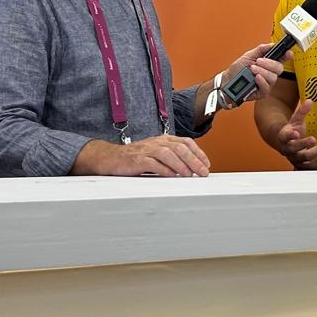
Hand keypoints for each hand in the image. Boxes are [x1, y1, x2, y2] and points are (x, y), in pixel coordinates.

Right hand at [75, 136, 210, 176]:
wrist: (109, 158)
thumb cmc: (134, 158)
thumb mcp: (155, 154)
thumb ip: (171, 158)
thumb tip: (191, 169)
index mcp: (162, 139)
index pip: (185, 142)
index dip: (198, 152)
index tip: (206, 165)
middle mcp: (156, 142)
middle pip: (179, 148)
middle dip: (194, 160)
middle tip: (203, 173)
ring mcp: (146, 150)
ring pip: (168, 154)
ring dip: (181, 165)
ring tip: (190, 175)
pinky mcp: (137, 160)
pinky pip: (153, 163)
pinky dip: (164, 170)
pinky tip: (172, 176)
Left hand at [222, 43, 284, 104]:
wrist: (227, 82)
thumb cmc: (236, 70)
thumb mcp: (248, 56)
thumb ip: (261, 49)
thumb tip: (272, 45)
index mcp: (267, 64)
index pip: (281, 59)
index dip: (286, 56)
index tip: (288, 53)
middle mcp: (268, 74)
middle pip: (279, 68)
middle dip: (269, 63)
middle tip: (258, 61)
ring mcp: (266, 84)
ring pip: (273, 78)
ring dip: (262, 71)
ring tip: (252, 69)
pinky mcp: (262, 93)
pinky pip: (267, 87)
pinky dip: (262, 81)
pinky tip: (256, 77)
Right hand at [275, 98, 316, 168]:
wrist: (288, 145)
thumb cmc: (293, 131)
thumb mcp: (296, 121)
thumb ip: (302, 111)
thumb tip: (310, 100)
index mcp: (283, 137)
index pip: (284, 137)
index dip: (289, 136)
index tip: (295, 133)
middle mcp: (287, 150)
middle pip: (295, 149)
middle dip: (304, 144)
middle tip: (314, 138)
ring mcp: (294, 158)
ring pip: (304, 158)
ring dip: (316, 152)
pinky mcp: (302, 165)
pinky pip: (309, 166)